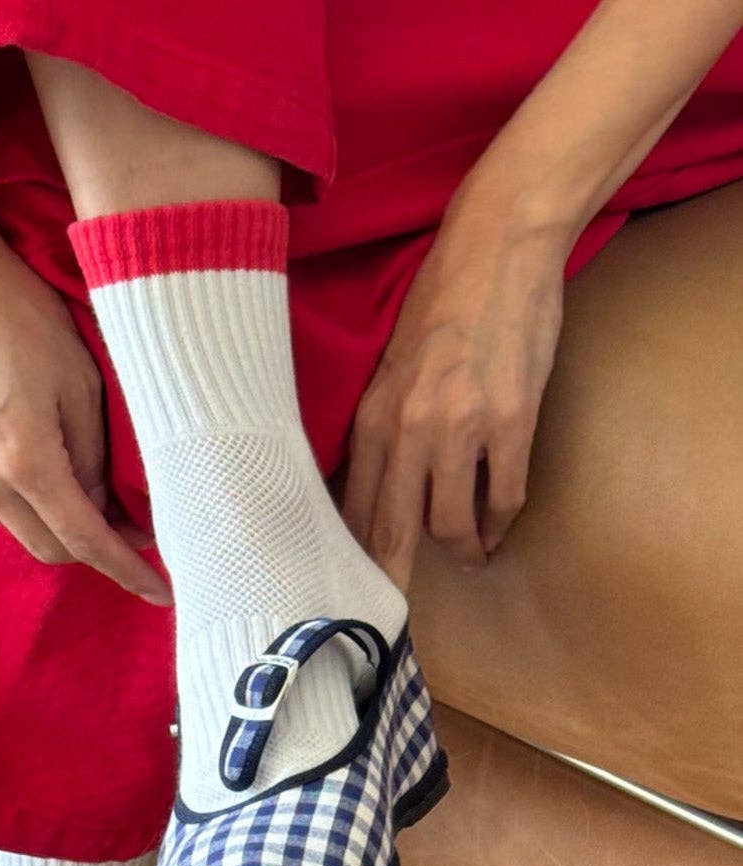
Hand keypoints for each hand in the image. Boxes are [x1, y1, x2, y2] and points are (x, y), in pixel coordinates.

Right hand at [0, 176, 168, 602]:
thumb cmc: (17, 310)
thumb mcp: (80, 379)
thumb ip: (93, 455)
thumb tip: (106, 506)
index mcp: (24, 461)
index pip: (87, 541)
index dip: (128, 570)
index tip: (159, 591)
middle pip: (47, 547)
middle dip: (92, 548)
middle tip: (131, 527)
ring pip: (9, 528)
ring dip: (48, 525)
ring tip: (80, 494)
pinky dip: (9, 505)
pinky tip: (26, 474)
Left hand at [342, 194, 567, 590]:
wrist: (498, 247)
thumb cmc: (443, 301)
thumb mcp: (391, 365)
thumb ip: (382, 425)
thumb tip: (373, 486)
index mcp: (373, 416)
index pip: (354, 508)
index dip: (355, 558)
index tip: (354, 591)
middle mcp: (409, 428)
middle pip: (394, 532)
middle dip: (396, 581)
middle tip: (397, 618)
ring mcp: (461, 427)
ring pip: (451, 524)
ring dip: (462, 548)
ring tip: (470, 555)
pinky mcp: (511, 421)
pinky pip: (502, 496)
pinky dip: (500, 521)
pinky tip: (497, 527)